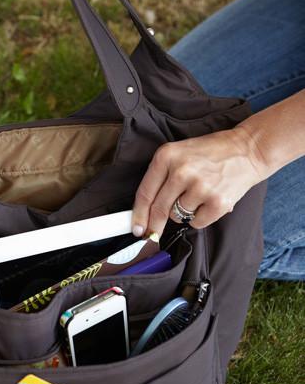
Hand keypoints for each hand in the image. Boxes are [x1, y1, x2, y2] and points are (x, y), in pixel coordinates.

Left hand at [131, 127, 265, 237]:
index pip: (144, 193)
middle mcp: (181, 171)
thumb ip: (160, 178)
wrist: (248, 149)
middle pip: (158, 209)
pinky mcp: (217, 202)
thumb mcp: (179, 153)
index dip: (138, 215)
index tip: (135, 229)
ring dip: (184, 213)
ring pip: (177, 216)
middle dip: (153, 226)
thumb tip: (144, 213)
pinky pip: (196, 223)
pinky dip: (200, 217)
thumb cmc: (210, 153)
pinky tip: (209, 201)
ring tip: (198, 194)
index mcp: (166, 156)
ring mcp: (200, 187)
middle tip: (152, 235)